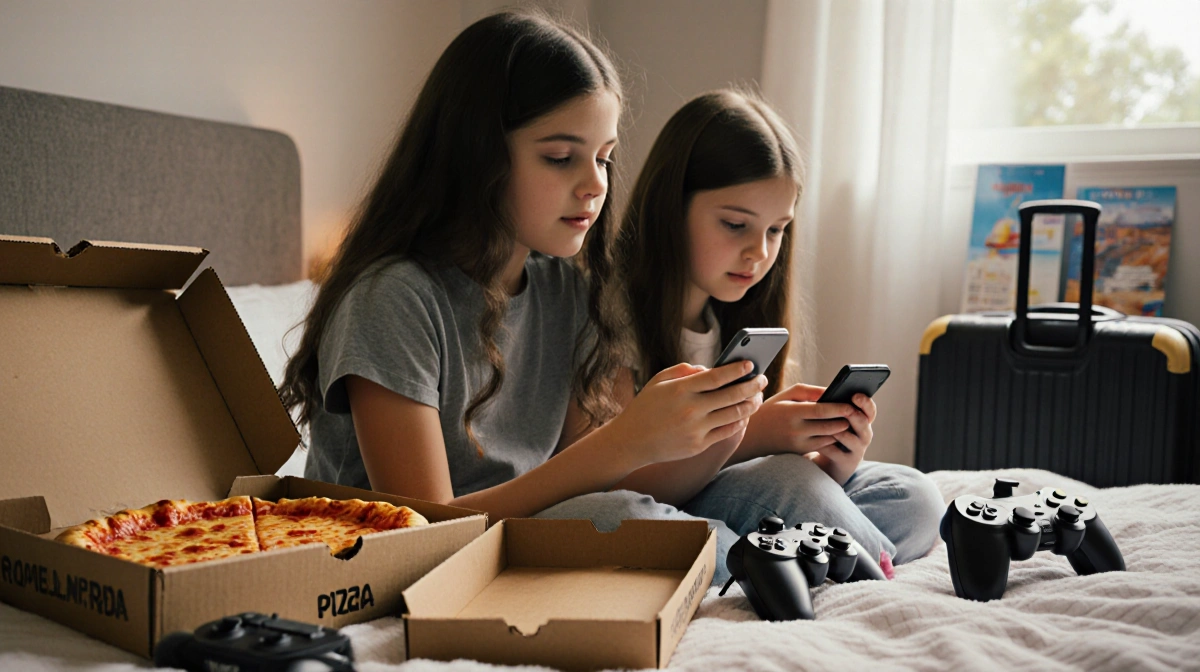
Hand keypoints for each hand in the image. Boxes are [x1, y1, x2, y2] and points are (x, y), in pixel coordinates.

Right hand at [603, 361, 765, 467]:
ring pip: (734, 414)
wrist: (631, 441)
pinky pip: (727, 431)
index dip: (737, 369)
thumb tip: (710, 369)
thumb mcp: (659, 381)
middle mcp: (691, 409)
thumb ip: (685, 370)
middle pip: (732, 395)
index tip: (751, 363)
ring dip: (751, 404)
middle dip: (752, 385)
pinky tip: (745, 413)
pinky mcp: (699, 445)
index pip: (717, 376)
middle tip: (762, 378)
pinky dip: (740, 421)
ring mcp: (696, 429)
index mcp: (681, 390)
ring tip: (758, 396)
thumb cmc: (646, 406)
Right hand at [739, 384, 875, 484]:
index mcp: (791, 412)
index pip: (821, 410)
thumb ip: (808, 391)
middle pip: (829, 426)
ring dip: (841, 431)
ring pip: (828, 438)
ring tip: (850, 422)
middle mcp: (795, 430)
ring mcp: (798, 444)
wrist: (752, 437)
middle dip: (845, 420)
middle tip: (857, 414)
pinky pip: (822, 446)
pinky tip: (838, 431)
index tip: (852, 405)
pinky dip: (831, 439)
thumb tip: (831, 391)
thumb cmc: (770, 411)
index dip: (839, 408)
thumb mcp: (785, 395)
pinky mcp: (800, 453)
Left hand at [809, 391, 876, 484]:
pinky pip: (835, 452)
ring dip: (836, 430)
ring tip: (823, 424)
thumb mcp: (835, 421)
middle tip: (842, 408)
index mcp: (863, 422)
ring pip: (848, 437)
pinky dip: (824, 445)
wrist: (829, 464)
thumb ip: (836, 409)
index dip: (865, 403)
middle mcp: (864, 435)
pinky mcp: (846, 463)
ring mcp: (857, 450)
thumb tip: (826, 394)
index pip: (870, 410)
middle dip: (852, 414)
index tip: (855, 395)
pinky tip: (813, 440)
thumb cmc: (831, 436)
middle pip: (862, 422)